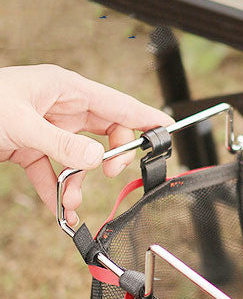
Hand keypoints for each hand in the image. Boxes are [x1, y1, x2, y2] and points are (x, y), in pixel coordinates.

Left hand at [0, 64, 172, 224]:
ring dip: (79, 183)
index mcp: (63, 89)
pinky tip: (59, 210)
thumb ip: (62, 144)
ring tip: (71, 202)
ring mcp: (46, 128)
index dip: (143, 116)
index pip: (115, 102)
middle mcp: (58, 106)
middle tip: (111, 174)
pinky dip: (57, 192)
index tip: (166, 129)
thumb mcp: (21, 124)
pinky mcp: (30, 147)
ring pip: (80, 157)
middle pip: (103, 132)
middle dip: (109, 158)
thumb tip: (97, 160)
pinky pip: (54, 172)